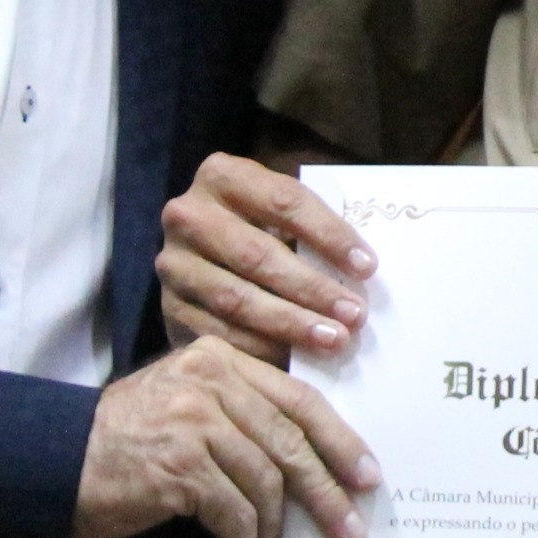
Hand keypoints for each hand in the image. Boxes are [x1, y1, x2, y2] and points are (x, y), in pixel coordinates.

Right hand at [72, 337, 379, 537]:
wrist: (49, 465)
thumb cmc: (124, 444)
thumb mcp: (185, 406)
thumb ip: (240, 414)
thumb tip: (309, 463)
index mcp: (219, 359)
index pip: (299, 398)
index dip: (339, 440)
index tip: (367, 476)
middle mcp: (210, 380)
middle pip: (291, 441)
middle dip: (326, 493)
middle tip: (349, 532)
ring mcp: (194, 420)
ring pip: (266, 483)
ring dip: (274, 537)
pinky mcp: (178, 465)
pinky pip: (234, 515)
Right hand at [158, 152, 376, 360]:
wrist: (197, 255)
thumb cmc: (258, 228)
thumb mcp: (278, 212)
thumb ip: (310, 226)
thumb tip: (363, 269)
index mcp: (222, 175)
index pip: (284, 201)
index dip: (329, 234)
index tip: (368, 267)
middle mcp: (188, 215)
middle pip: (258, 255)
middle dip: (312, 288)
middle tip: (355, 315)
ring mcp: (174, 264)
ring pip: (237, 299)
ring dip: (290, 324)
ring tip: (333, 339)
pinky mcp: (169, 308)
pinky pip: (219, 333)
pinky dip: (260, 350)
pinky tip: (294, 361)